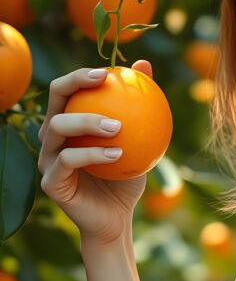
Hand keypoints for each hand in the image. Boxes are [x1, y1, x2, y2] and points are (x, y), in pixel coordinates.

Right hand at [38, 60, 152, 246]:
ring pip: (56, 128)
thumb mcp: (140, 139)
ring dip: (87, 121)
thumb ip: (140, 104)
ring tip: (116, 126)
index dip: (80, 75)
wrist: (117, 217)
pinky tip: (117, 153)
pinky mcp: (50, 182)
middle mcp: (51, 137)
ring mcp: (47, 159)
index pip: (66, 90)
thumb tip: (144, 63)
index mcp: (67, 123)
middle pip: (55, 101)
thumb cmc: (126, 175)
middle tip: (104, 83)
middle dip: (75, 85)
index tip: (108, 72)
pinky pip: (67, 161)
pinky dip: (92, 155)